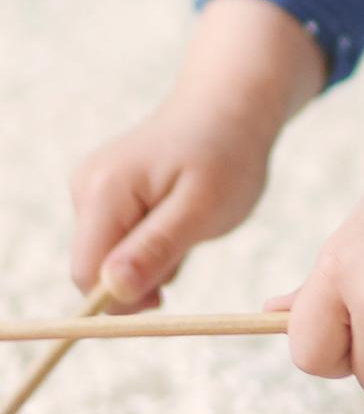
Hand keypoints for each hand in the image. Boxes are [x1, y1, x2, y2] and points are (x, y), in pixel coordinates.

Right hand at [69, 97, 272, 311]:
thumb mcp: (201, 211)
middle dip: (140, 280)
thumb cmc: (224, 158)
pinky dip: (154, 247)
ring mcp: (94, 192)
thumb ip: (156, 249)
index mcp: (103, 193)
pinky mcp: (108, 198)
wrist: (227, 112)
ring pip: (112, 260)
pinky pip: (123, 244)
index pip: (86, 273)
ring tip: (188, 228)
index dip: (121, 301)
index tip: (166, 300)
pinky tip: (179, 222)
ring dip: (152, 262)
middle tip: (186, 250)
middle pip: (94, 269)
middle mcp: (87, 191)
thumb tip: (114, 290)